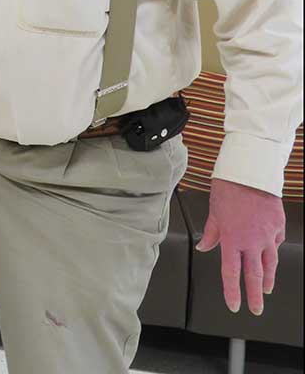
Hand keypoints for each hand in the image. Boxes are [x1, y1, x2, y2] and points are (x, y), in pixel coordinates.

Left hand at [197, 178, 285, 314]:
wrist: (249, 173)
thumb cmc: (228, 189)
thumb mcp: (213, 212)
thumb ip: (211, 233)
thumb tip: (204, 247)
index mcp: (231, 239)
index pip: (231, 272)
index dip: (232, 291)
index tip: (234, 305)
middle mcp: (251, 241)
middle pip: (254, 275)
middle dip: (254, 295)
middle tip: (256, 309)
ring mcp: (267, 235)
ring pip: (270, 263)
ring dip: (267, 279)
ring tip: (265, 290)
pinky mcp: (278, 226)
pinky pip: (275, 243)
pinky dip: (272, 251)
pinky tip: (270, 255)